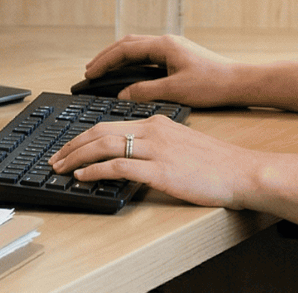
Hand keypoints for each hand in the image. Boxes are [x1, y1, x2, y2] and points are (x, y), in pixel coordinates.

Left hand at [48, 114, 260, 209]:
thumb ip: (157, 144)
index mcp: (157, 121)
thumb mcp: (181, 143)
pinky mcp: (160, 170)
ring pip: (105, 145)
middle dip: (72, 145)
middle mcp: (153, 130)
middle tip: (55, 158)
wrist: (241, 172)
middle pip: (100, 131)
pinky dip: (96, 170)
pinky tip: (83, 176)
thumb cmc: (216, 163)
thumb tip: (132, 154)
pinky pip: (119, 166)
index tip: (69, 146)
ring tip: (61, 168)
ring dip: (77, 157)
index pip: (110, 123)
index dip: (84, 135)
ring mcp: (156, 149)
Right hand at [83, 34, 245, 106]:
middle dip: (107, 57)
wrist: (239, 82)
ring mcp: (173, 49)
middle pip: (128, 44)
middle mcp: (167, 43)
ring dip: (118, 58)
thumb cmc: (213, 84)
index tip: (89, 73)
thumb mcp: (175, 90)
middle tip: (90, 71)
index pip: (125, 49)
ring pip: (137, 48)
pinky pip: (147, 56)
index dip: (104, 61)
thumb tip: (122, 94)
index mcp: (164, 45)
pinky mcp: (178, 57)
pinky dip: (132, 63)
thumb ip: (146, 91)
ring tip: (102, 71)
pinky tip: (127, 74)